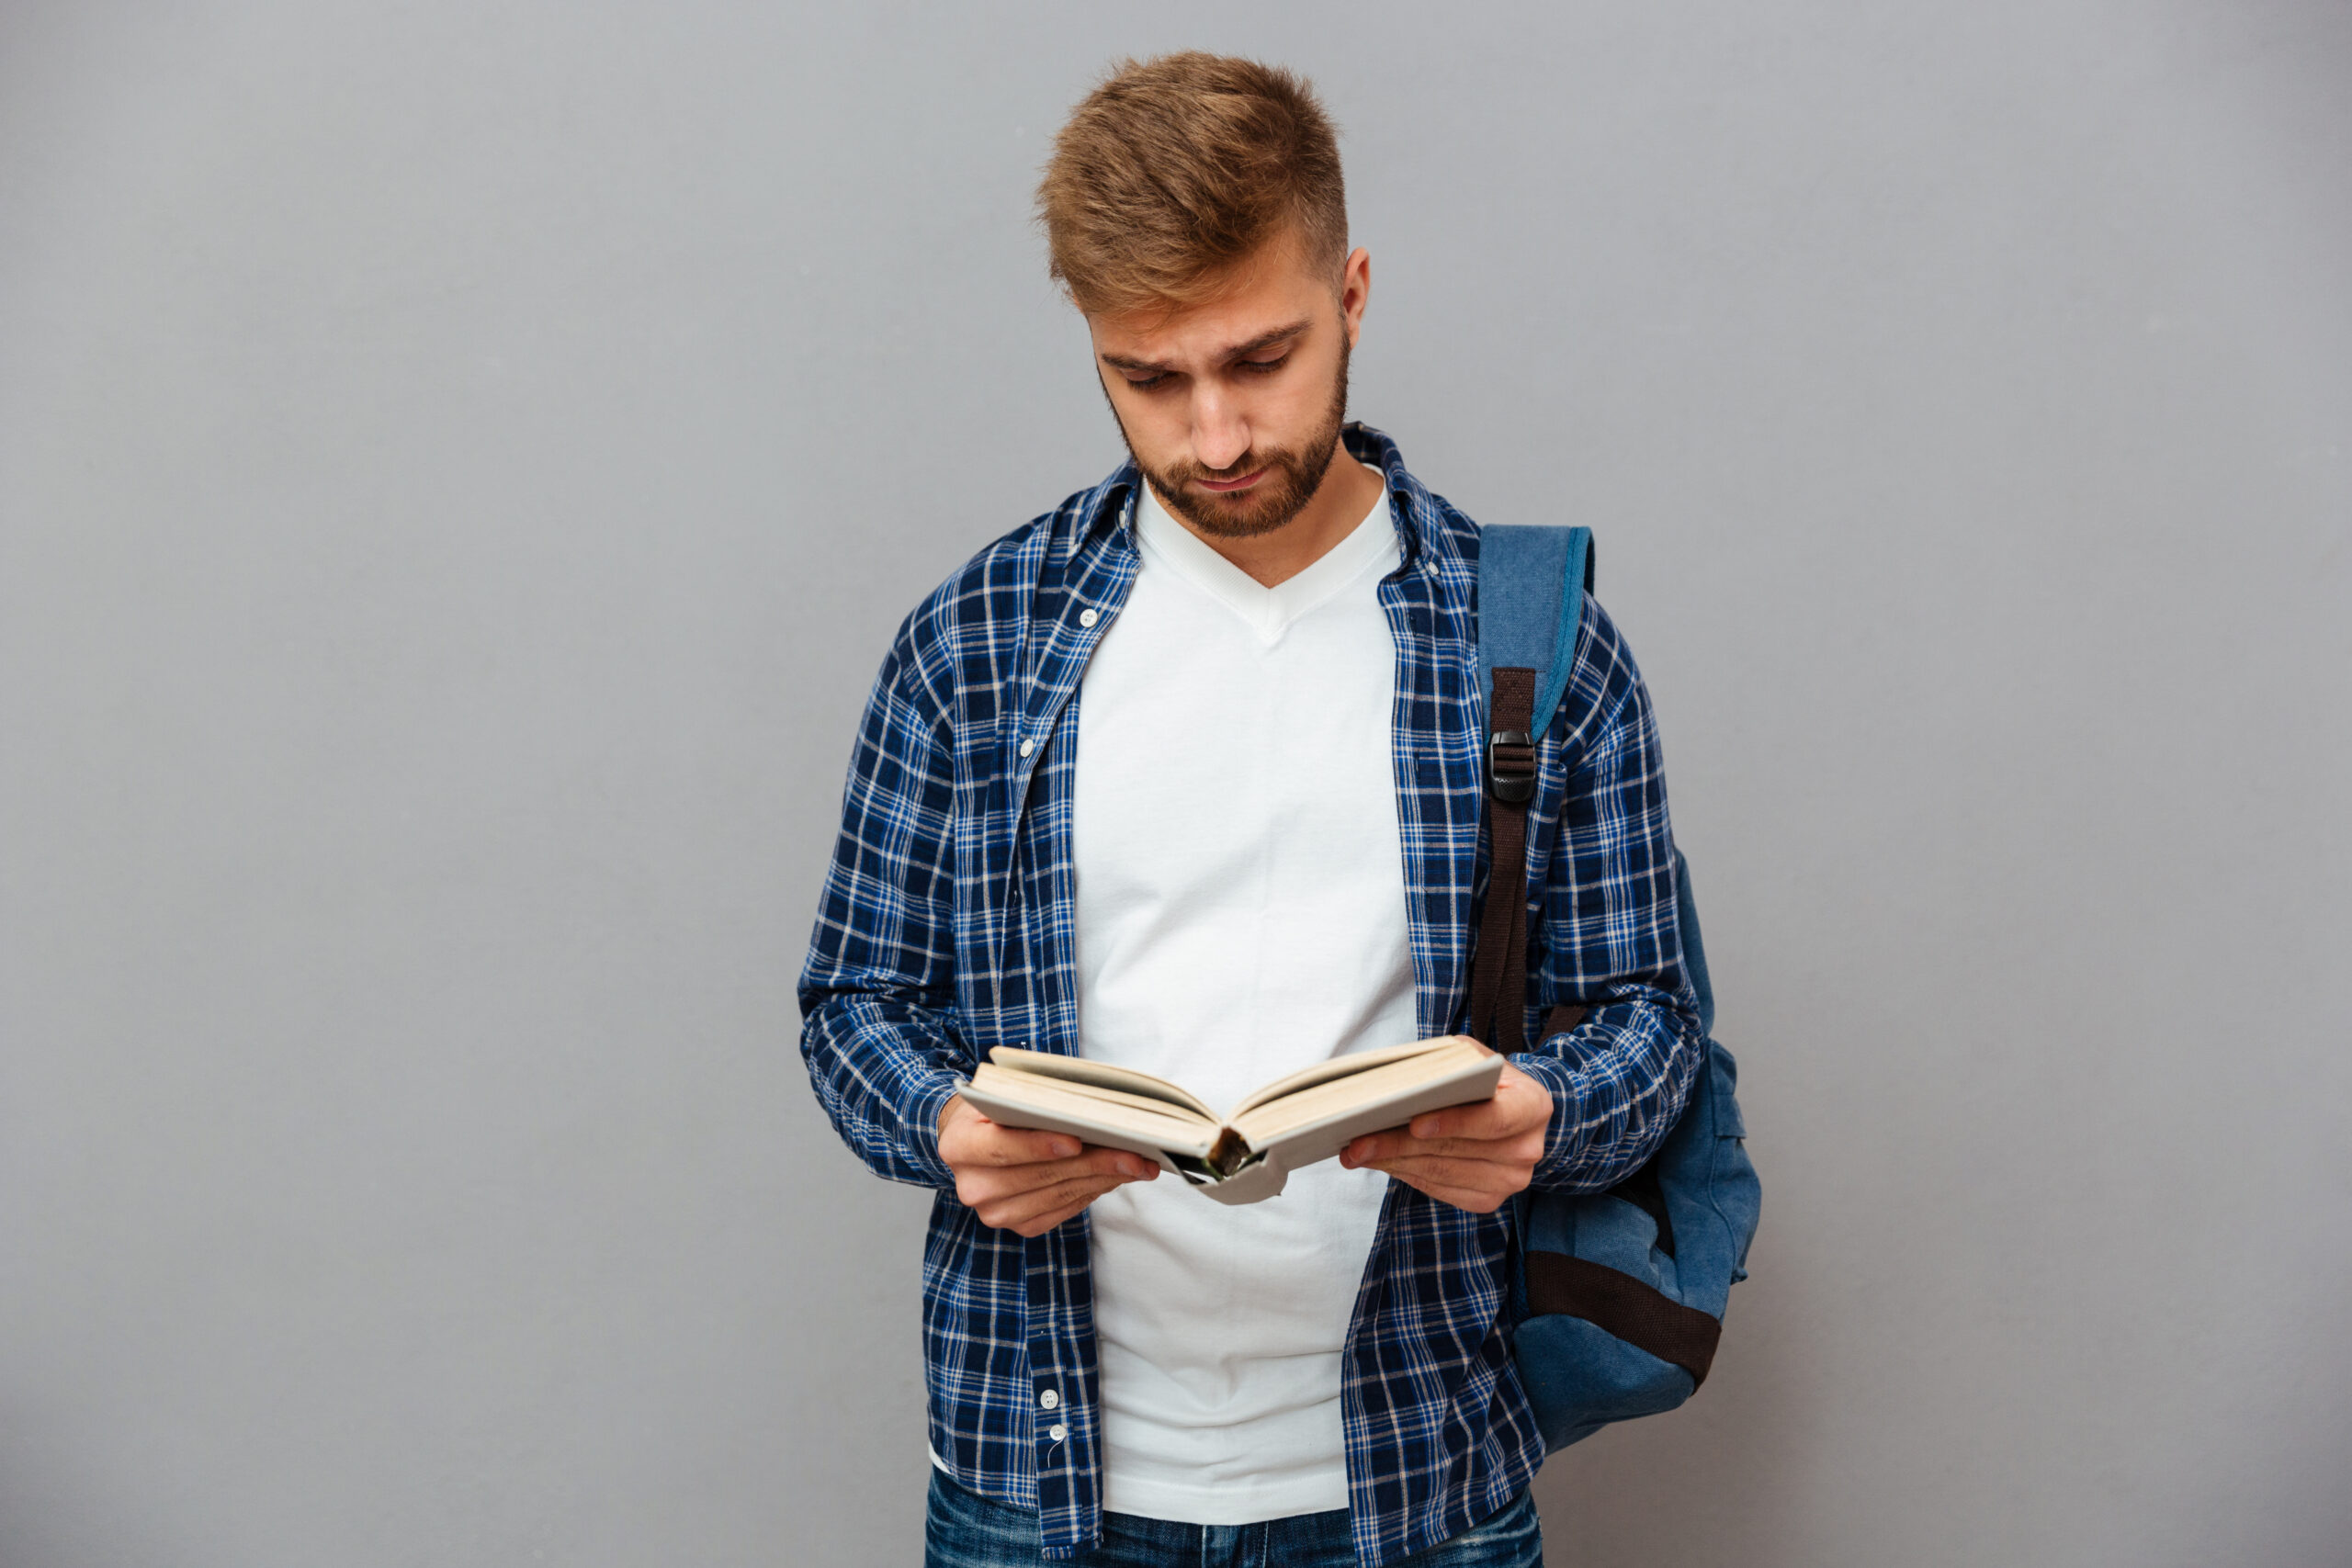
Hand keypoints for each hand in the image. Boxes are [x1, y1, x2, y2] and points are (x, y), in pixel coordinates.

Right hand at [937, 1094, 1157, 1236]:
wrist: (974, 1139)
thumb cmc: (995, 1109)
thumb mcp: (1001, 1094)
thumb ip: (1032, 1102)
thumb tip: (1090, 1113)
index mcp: (959, 1146)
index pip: (1001, 1147)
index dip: (1039, 1146)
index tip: (1077, 1140)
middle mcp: (973, 1186)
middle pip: (1041, 1176)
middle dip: (1094, 1163)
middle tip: (1136, 1154)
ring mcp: (996, 1212)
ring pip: (1059, 1196)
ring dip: (1104, 1178)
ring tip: (1139, 1163)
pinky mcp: (1020, 1226)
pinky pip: (1065, 1210)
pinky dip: (1094, 1191)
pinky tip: (1117, 1176)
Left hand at [1338, 1051, 1552, 1212]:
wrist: (1515, 1112)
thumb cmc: (1487, 1079)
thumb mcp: (1474, 1058)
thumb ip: (1446, 1065)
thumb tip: (1397, 1083)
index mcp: (1532, 1106)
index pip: (1494, 1119)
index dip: (1454, 1123)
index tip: (1414, 1123)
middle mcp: (1526, 1149)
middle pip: (1455, 1151)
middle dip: (1400, 1144)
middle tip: (1357, 1141)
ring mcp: (1509, 1180)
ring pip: (1440, 1173)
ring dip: (1393, 1163)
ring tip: (1356, 1151)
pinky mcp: (1488, 1200)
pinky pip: (1439, 1190)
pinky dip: (1405, 1174)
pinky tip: (1380, 1162)